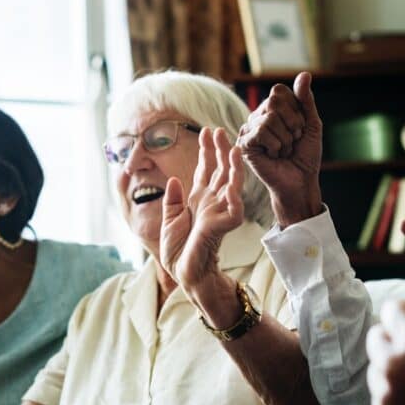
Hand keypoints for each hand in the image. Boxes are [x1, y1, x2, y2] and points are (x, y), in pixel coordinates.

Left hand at [160, 128, 244, 324]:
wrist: (185, 274)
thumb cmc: (178, 252)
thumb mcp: (169, 221)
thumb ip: (172, 201)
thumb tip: (174, 179)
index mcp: (198, 200)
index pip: (204, 170)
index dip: (206, 152)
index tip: (205, 132)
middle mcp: (211, 202)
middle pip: (219, 171)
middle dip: (219, 150)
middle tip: (218, 130)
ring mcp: (220, 213)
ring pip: (231, 183)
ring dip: (232, 165)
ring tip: (232, 147)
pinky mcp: (224, 226)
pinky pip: (234, 207)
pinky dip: (235, 193)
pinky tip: (234, 178)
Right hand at [237, 71, 321, 226]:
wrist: (301, 180)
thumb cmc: (305, 154)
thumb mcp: (311, 123)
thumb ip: (306, 99)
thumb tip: (304, 74)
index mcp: (272, 108)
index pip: (280, 92)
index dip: (296, 110)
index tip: (301, 128)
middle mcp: (258, 116)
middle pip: (273, 102)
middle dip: (292, 124)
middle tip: (294, 140)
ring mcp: (249, 129)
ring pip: (269, 118)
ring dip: (285, 139)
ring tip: (284, 150)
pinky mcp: (244, 144)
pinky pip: (261, 133)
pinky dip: (276, 146)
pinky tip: (274, 156)